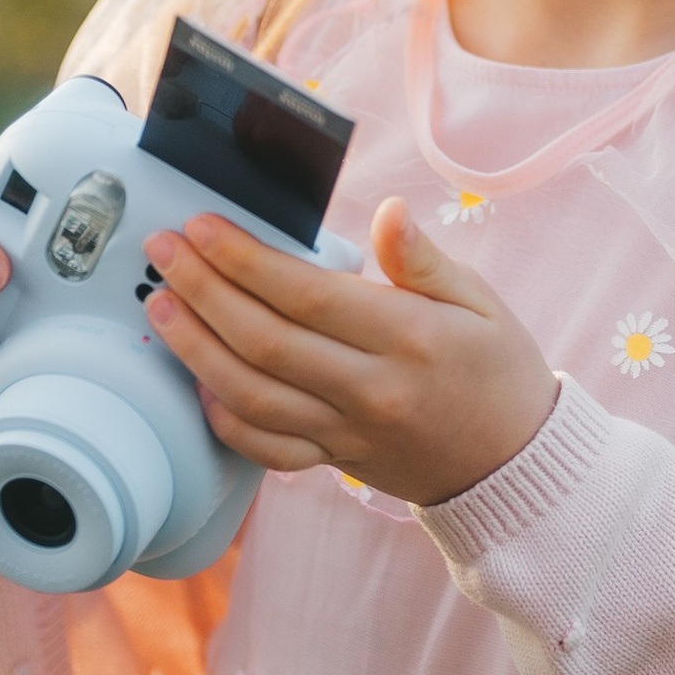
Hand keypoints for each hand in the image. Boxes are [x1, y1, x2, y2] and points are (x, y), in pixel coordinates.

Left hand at [141, 198, 557, 510]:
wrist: (514, 464)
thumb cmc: (498, 369)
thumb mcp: (480, 301)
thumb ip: (423, 260)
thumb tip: (389, 211)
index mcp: (410, 339)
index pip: (308, 295)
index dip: (245, 259)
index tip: (203, 226)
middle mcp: (371, 391)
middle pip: (266, 342)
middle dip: (203, 291)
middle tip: (163, 251)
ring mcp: (347, 433)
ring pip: (252, 397)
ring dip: (196, 349)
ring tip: (160, 305)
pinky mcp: (333, 462)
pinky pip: (265, 449)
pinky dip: (223, 417)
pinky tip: (195, 380)